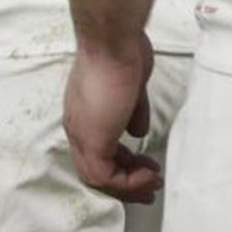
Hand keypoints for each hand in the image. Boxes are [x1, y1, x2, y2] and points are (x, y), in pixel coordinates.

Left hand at [63, 36, 162, 203]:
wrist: (112, 44)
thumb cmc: (123, 55)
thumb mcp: (132, 88)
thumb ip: (133, 112)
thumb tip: (137, 131)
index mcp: (86, 116)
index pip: (99, 151)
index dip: (123, 164)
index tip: (145, 166)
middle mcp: (79, 129)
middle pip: (97, 170)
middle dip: (126, 182)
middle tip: (149, 187)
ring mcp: (83, 135)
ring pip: (98, 177)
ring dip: (128, 185)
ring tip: (152, 184)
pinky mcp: (92, 140)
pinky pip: (104, 175)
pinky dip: (127, 181)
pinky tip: (148, 173)